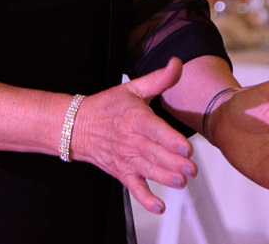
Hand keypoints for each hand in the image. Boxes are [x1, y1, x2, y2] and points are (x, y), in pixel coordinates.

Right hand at [71, 58, 197, 214]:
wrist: (77, 126)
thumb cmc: (108, 106)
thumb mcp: (132, 88)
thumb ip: (159, 79)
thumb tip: (177, 63)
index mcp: (134, 118)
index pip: (154, 130)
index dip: (170, 140)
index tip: (186, 148)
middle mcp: (130, 140)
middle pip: (154, 154)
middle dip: (174, 163)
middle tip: (191, 169)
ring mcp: (125, 159)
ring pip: (148, 171)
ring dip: (164, 178)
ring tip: (181, 182)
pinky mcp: (121, 173)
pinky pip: (134, 188)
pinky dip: (145, 198)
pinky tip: (159, 205)